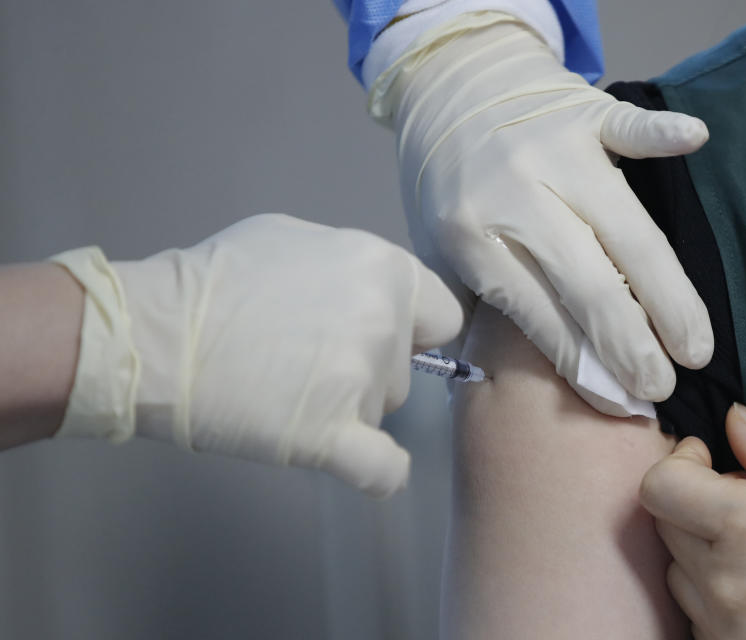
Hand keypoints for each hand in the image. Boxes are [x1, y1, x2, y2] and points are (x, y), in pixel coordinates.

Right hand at [53, 214, 462, 496]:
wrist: (157, 334)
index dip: (413, 331)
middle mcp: (384, 321)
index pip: (441, 317)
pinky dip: (378, 473)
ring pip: (382, 408)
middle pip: (405, 367)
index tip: (379, 339)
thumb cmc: (220, 281)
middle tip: (307, 360)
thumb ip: (353, 268)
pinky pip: (384, 471)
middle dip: (368, 367)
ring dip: (350, 406)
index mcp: (383, 269)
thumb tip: (381, 298)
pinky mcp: (332, 438)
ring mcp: (362, 381)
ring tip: (288, 389)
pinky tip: (357, 461)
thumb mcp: (297, 240)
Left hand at [372, 12, 712, 412]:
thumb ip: (477, 300)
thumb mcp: (437, 250)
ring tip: (696, 344)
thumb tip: (529, 368)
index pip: (540, 313)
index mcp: (470, 237)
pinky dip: (660, 135)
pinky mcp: (584, 114)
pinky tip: (696, 140)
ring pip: (626, 229)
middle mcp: (514, 196)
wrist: (449, 89)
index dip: (583, 362)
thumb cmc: (448, 183)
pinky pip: (628, 128)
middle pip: (588, 282)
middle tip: (664, 387)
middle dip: (631, 344)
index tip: (620, 398)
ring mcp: (553, 151)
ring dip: (668, 292)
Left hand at [640, 403, 745, 639]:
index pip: (659, 486)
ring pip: (676, 570)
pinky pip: (695, 613)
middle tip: (745, 499)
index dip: (679, 463)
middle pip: (665, 524)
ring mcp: (726, 627)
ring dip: (700, 549)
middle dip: (692, 499)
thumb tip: (733, 419)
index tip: (706, 457)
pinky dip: (713, 593)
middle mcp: (726, 582)